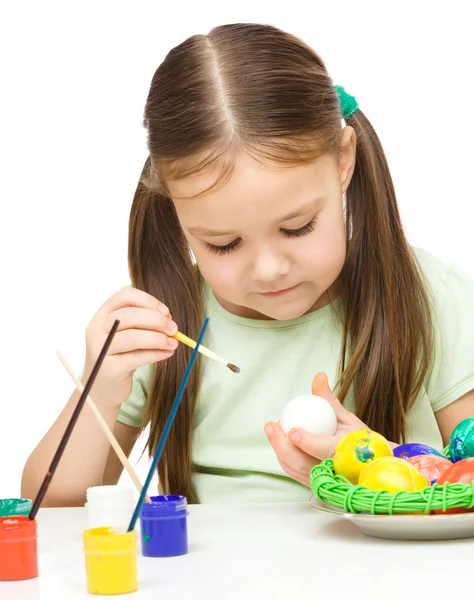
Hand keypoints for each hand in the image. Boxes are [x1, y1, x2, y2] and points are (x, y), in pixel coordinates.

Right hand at [82, 287, 178, 406]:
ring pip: (133, 337)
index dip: (148, 301)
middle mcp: (97, 329)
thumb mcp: (127, 334)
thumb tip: (170, 322)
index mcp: (103, 314)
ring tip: (173, 343)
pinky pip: (137, 358)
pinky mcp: (109, 369)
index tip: (166, 312)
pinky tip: (167, 353)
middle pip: (129, 315)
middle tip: (174, 329)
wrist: (102, 386)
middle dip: (156, 320)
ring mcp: (100, 349)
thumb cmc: (120, 355)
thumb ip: (144, 324)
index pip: (125, 295)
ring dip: (158, 338)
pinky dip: (156, 354)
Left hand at [264, 372, 367, 487]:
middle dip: (282, 446)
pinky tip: (278, 442)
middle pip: (302, 463)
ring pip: (295, 470)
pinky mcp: (314, 486)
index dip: (306, 442)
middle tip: (271, 426)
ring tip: (271, 430)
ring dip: (279, 451)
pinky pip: (294, 473)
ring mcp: (322, 481)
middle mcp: (332, 472)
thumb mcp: (347, 418)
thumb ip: (328, 400)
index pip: (323, 449)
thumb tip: (319, 376)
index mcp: (345, 454)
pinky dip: (284, 458)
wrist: (369, 467)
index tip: (292, 430)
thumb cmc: (359, 441)